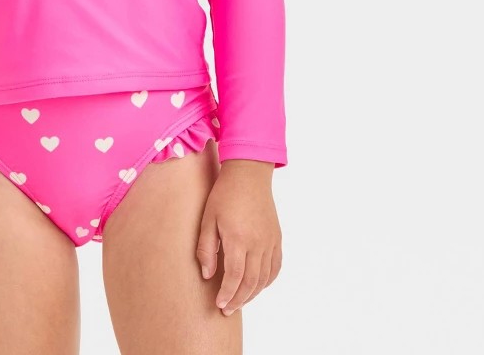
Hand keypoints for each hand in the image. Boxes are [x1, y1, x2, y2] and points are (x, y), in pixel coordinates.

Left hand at [196, 160, 281, 315]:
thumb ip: (206, 248)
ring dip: (252, 294)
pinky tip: (257, 285)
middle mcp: (258, 243)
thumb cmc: (224, 193)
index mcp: (239, 238)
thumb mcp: (208, 218)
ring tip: (239, 300)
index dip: (227, 294)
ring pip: (264, 278)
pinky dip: (266, 281)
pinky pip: (275, 267)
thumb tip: (208, 275)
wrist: (249, 173)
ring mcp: (270, 242)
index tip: (220, 304)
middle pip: (251, 282)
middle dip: (239, 299)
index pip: (235, 277)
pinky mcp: (277, 238)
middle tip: (227, 309)